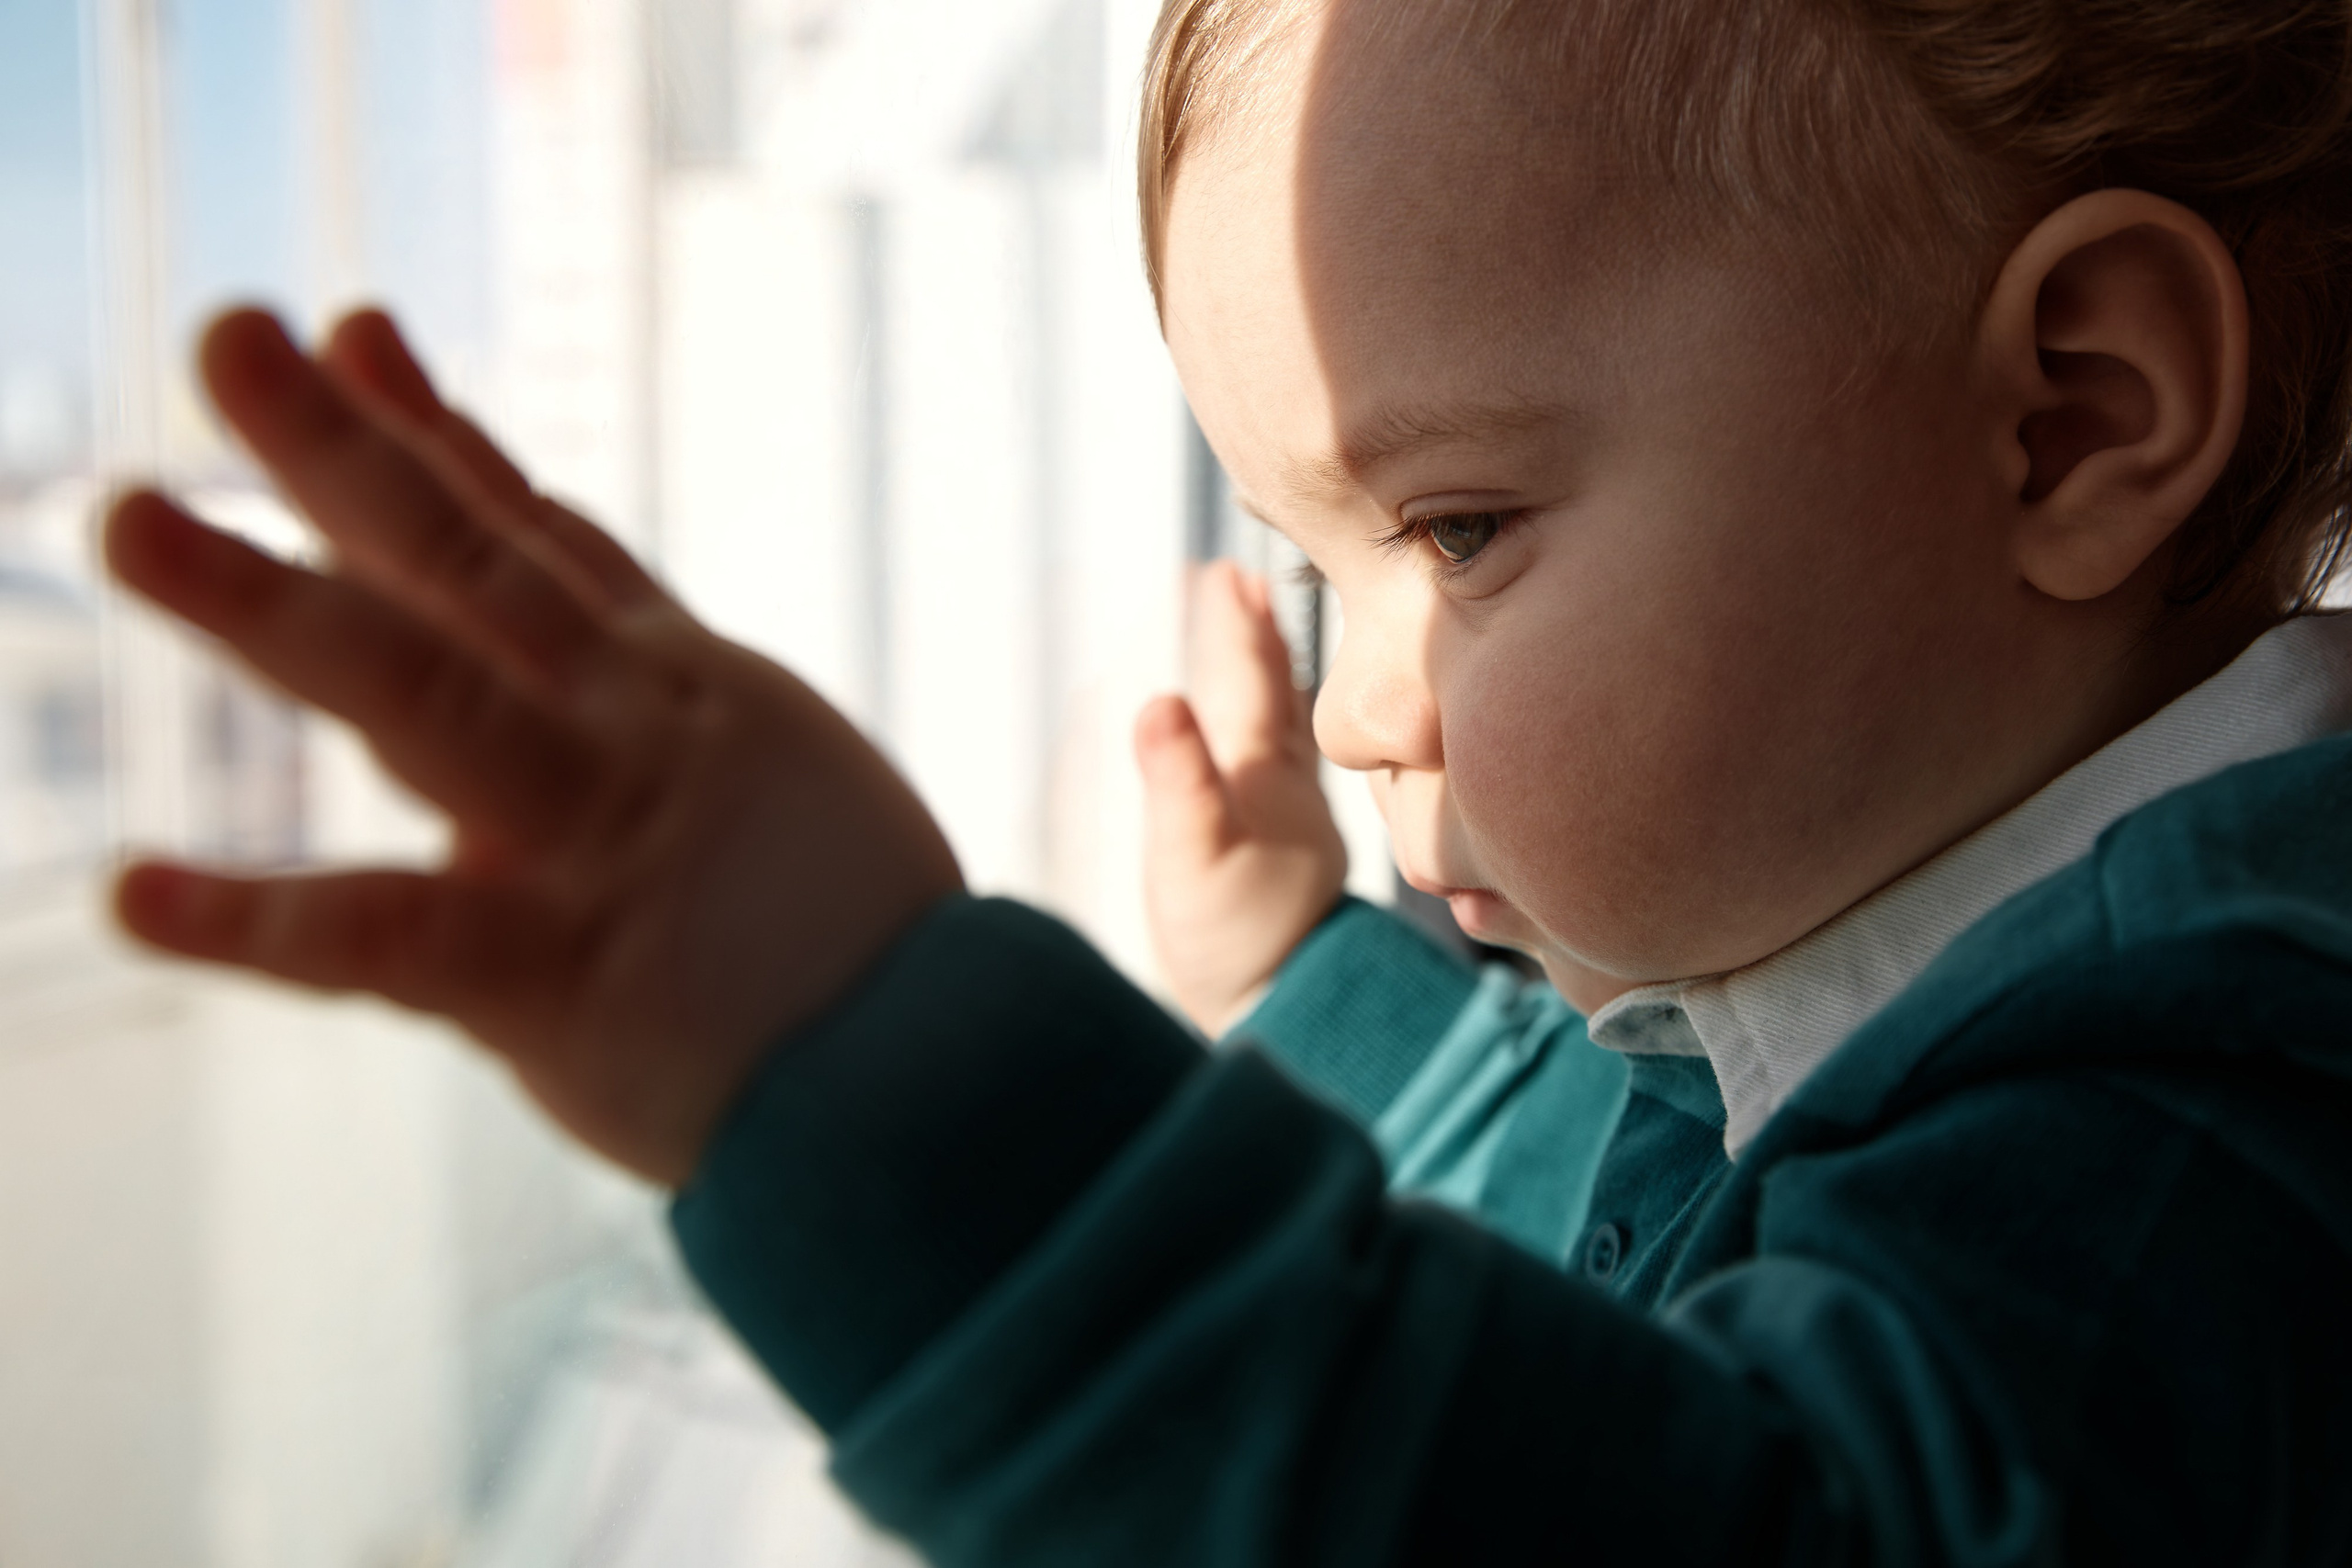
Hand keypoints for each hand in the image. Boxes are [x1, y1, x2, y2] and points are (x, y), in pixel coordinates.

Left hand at [104, 308, 961, 1185]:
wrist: (948, 1077)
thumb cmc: (856, 940)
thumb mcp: (773, 777)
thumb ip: (646, 715)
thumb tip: (526, 701)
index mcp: (679, 688)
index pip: (537, 539)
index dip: (437, 433)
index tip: (353, 332)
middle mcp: (632, 730)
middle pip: (467, 564)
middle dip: (341, 448)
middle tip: (231, 333)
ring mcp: (596, 838)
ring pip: (422, 695)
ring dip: (271, 604)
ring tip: (130, 518)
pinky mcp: (561, 976)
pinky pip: (391, 940)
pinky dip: (259, 921)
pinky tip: (133, 893)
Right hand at [1135, 561, 1346, 1034]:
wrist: (1282, 1006)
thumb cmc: (1229, 938)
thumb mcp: (1189, 860)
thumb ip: (1177, 782)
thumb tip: (1159, 700)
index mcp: (1264, 775)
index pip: (1250, 680)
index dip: (1235, 624)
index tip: (1224, 571)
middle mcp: (1290, 785)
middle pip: (1278, 689)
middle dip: (1260, 631)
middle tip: (1247, 578)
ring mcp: (1296, 813)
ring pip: (1288, 721)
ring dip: (1273, 669)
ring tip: (1264, 627)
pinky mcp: (1292, 842)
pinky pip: (1287, 756)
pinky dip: (1277, 718)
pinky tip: (1273, 723)